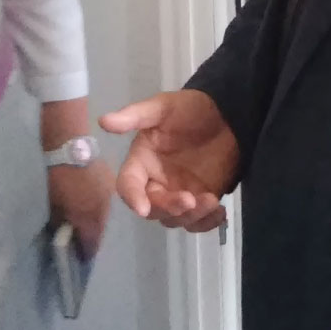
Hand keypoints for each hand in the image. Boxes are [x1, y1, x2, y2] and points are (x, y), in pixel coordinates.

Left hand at [48, 160, 113, 259]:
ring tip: (82, 219)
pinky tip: (86, 201)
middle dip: (90, 236)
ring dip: (94, 220)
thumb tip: (63, 236)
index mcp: (91, 218)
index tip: (77, 259)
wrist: (70, 146)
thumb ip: (61, 225)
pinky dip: (96, 205)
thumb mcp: (54, 206)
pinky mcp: (109, 180)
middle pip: (100, 230)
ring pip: (103, 214)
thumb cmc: (58, 179)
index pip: (91, 244)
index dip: (84, 254)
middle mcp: (104, 209)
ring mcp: (109, 194)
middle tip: (78, 239)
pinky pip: (104, 200)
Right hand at [100, 90, 237, 233]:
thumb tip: (103, 121)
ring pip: (176, 218)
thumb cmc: (191, 108)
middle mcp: (156, 182)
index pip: (128, 185)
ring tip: (211, 200)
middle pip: (153, 208)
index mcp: (142, 162)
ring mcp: (178, 193)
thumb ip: (135, 116)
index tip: (142, 208)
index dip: (132, 197)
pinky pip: (199, 222)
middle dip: (169, 207)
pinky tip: (219, 211)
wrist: (227, 113)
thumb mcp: (163, 107)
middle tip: (190, 199)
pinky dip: (208, 222)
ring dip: (191, 216)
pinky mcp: (200, 200)